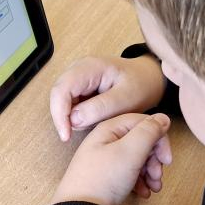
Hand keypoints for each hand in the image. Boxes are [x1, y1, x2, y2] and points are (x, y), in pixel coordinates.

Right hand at [50, 55, 165, 141]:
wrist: (147, 79)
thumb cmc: (140, 85)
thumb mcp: (126, 99)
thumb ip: (101, 108)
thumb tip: (74, 119)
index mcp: (90, 67)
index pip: (62, 88)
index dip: (59, 113)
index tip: (66, 134)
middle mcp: (78, 69)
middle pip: (58, 95)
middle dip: (63, 118)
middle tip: (72, 137)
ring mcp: (77, 79)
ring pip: (61, 102)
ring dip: (70, 118)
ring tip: (92, 124)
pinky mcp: (78, 89)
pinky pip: (69, 105)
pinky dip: (76, 117)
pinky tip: (92, 121)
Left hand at [50, 112, 171, 204]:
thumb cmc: (103, 180)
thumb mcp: (130, 152)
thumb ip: (149, 132)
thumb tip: (163, 118)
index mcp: (109, 129)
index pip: (143, 123)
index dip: (159, 139)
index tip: (166, 159)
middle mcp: (105, 141)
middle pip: (140, 141)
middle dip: (154, 159)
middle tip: (158, 175)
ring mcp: (104, 159)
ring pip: (136, 158)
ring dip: (149, 172)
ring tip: (154, 187)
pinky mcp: (104, 175)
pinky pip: (127, 172)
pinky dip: (139, 181)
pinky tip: (143, 193)